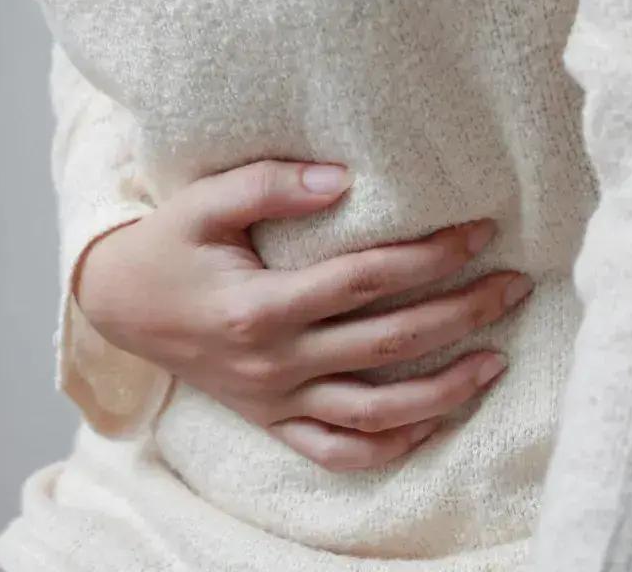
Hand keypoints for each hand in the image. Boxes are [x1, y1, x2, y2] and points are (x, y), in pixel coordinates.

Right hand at [77, 161, 531, 470]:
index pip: (366, 279)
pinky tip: (433, 420)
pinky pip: (339, 451)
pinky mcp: (271, 422)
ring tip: (497, 360)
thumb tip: (344, 180)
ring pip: (377, 413)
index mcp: (258, 306)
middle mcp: (273, 363)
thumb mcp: (201, 203)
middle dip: (462, 313)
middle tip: (513, 286)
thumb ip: (268, 184)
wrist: (118, 309)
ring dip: (445, 391)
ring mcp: (274, 401)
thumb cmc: (166, 248)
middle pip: (389, 343)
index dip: (430, 255)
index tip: (479, 231)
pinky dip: (391, 444)